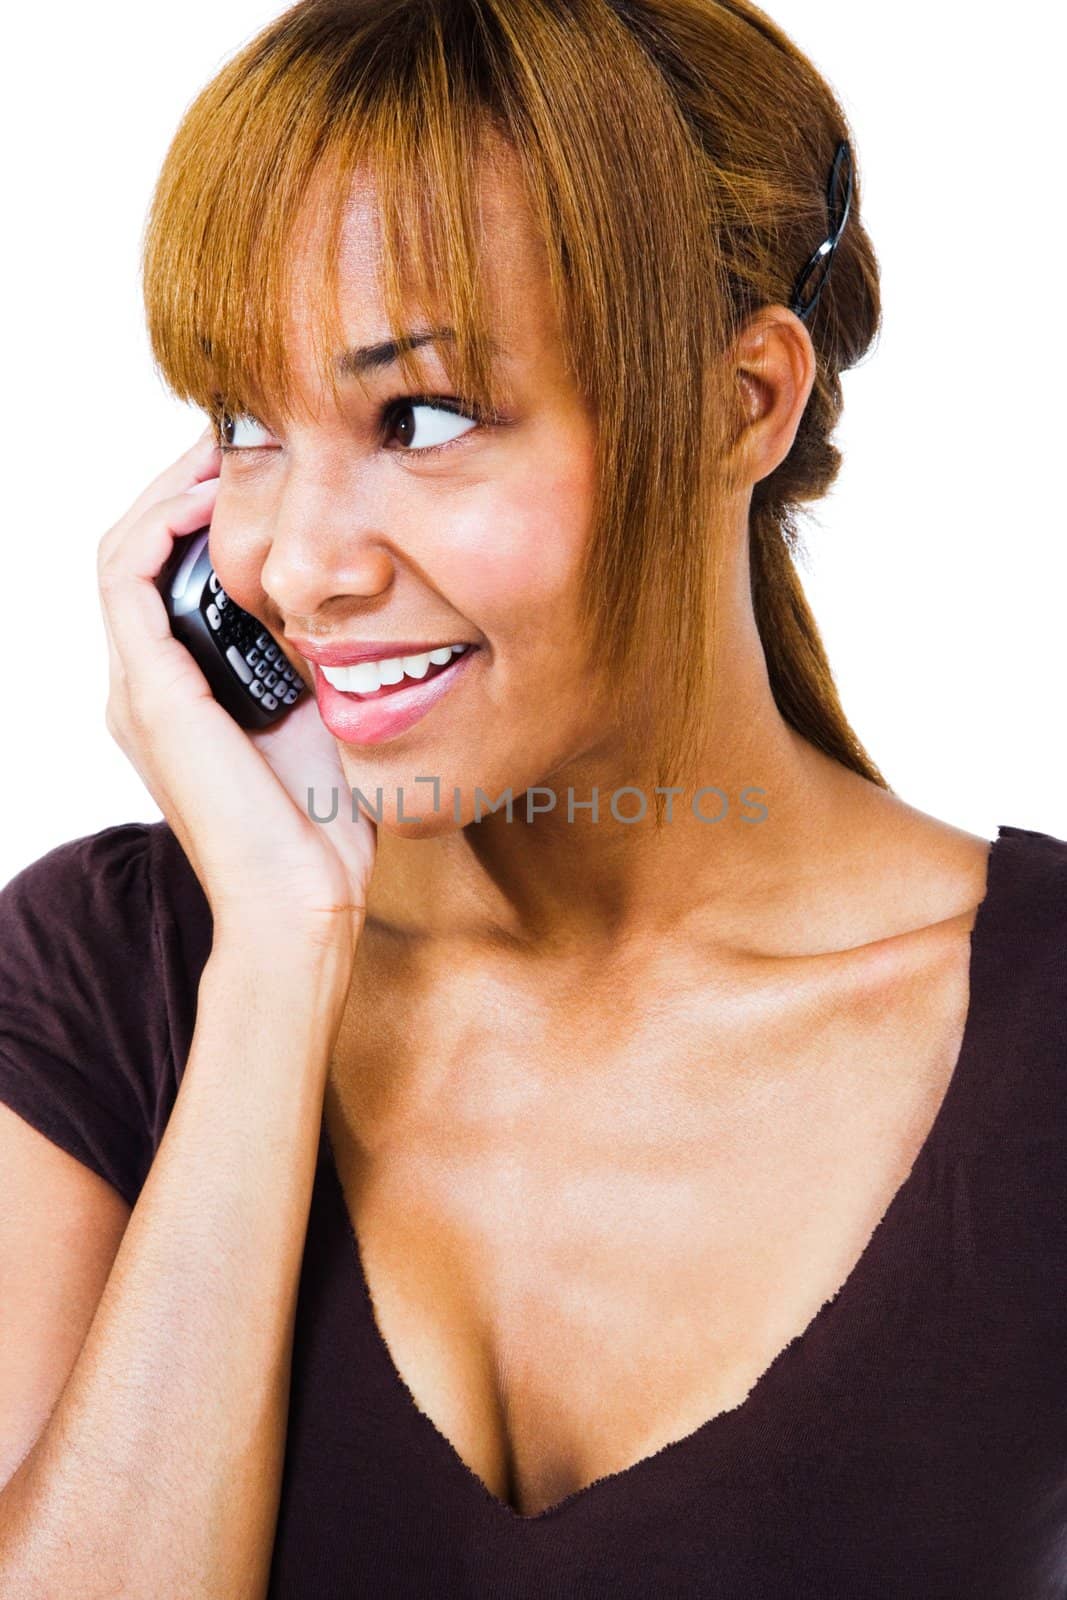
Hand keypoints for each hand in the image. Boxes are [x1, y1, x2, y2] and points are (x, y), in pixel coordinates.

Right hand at [97, 427, 376, 960]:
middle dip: (179, 489)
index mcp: (183, 693)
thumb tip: (355, 607)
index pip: (167, 576)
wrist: (304, 901)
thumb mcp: (322, 719)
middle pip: (138, 554)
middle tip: (234, 439)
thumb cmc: (321, 826)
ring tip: (218, 450)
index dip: (198, 514)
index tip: (256, 469)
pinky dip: (156, 527)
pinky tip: (205, 496)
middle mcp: (147, 686)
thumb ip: (315, 664)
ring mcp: (140, 690)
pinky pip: (127, 581)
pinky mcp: (152, 694)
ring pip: (122, 555)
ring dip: (164, 494)